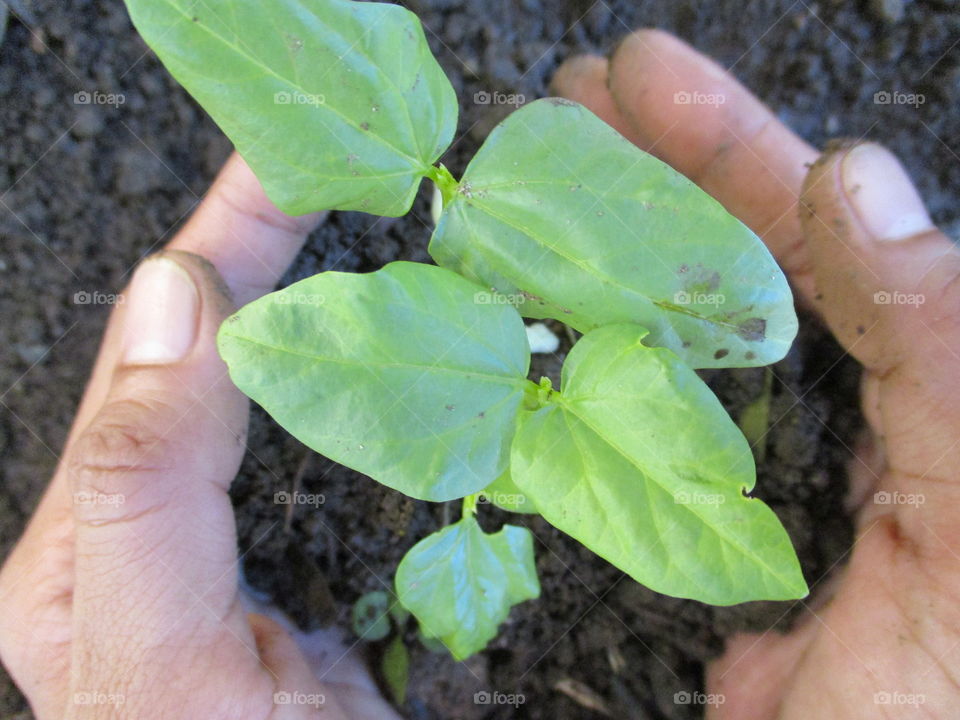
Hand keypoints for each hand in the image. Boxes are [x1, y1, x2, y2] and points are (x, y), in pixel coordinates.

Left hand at [0, 154, 399, 718]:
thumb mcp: (147, 646)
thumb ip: (142, 483)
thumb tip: (174, 295)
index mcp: (103, 519)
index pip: (168, 337)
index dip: (227, 236)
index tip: (295, 158)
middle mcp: (177, 509)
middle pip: (236, 342)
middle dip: (289, 247)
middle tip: (349, 164)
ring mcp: (264, 530)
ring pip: (308, 387)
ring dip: (355, 305)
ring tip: (399, 232)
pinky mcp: (335, 556)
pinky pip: (371, 447)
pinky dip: (409, 388)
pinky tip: (438, 349)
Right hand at [553, 30, 959, 717]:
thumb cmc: (950, 691)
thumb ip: (947, 348)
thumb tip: (854, 180)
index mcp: (918, 385)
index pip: (817, 235)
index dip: (729, 148)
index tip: (642, 75)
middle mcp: (835, 410)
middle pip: (729, 263)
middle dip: (646, 174)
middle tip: (562, 102)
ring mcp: (753, 469)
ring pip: (670, 334)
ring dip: (603, 259)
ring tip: (526, 190)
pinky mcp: (691, 532)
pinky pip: (627, 428)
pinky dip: (580, 371)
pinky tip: (532, 323)